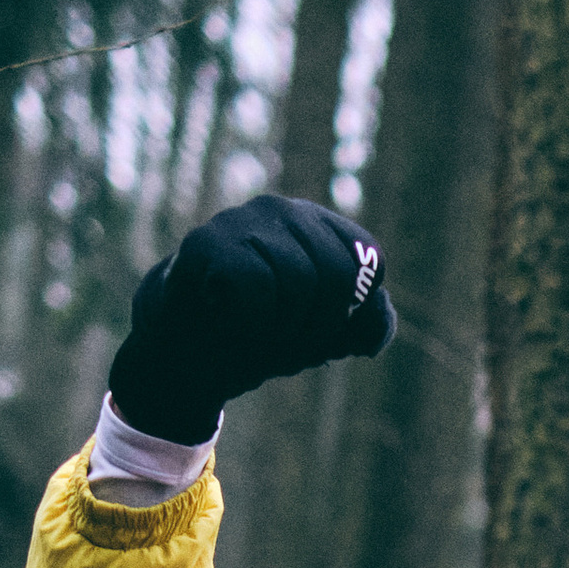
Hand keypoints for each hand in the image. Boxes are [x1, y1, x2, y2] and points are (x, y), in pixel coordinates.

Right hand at [107, 193, 398, 441]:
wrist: (190, 356)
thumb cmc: (262, 335)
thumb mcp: (326, 336)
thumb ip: (367, 323)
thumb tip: (378, 308)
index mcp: (320, 226)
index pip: (369, 258)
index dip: (353, 307)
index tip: (323, 325)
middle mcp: (283, 211)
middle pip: (338, 273)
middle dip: (320, 324)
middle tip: (286, 335)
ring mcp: (241, 220)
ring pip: (299, 281)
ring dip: (281, 327)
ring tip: (254, 327)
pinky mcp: (205, 242)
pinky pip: (256, 287)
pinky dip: (249, 321)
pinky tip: (225, 316)